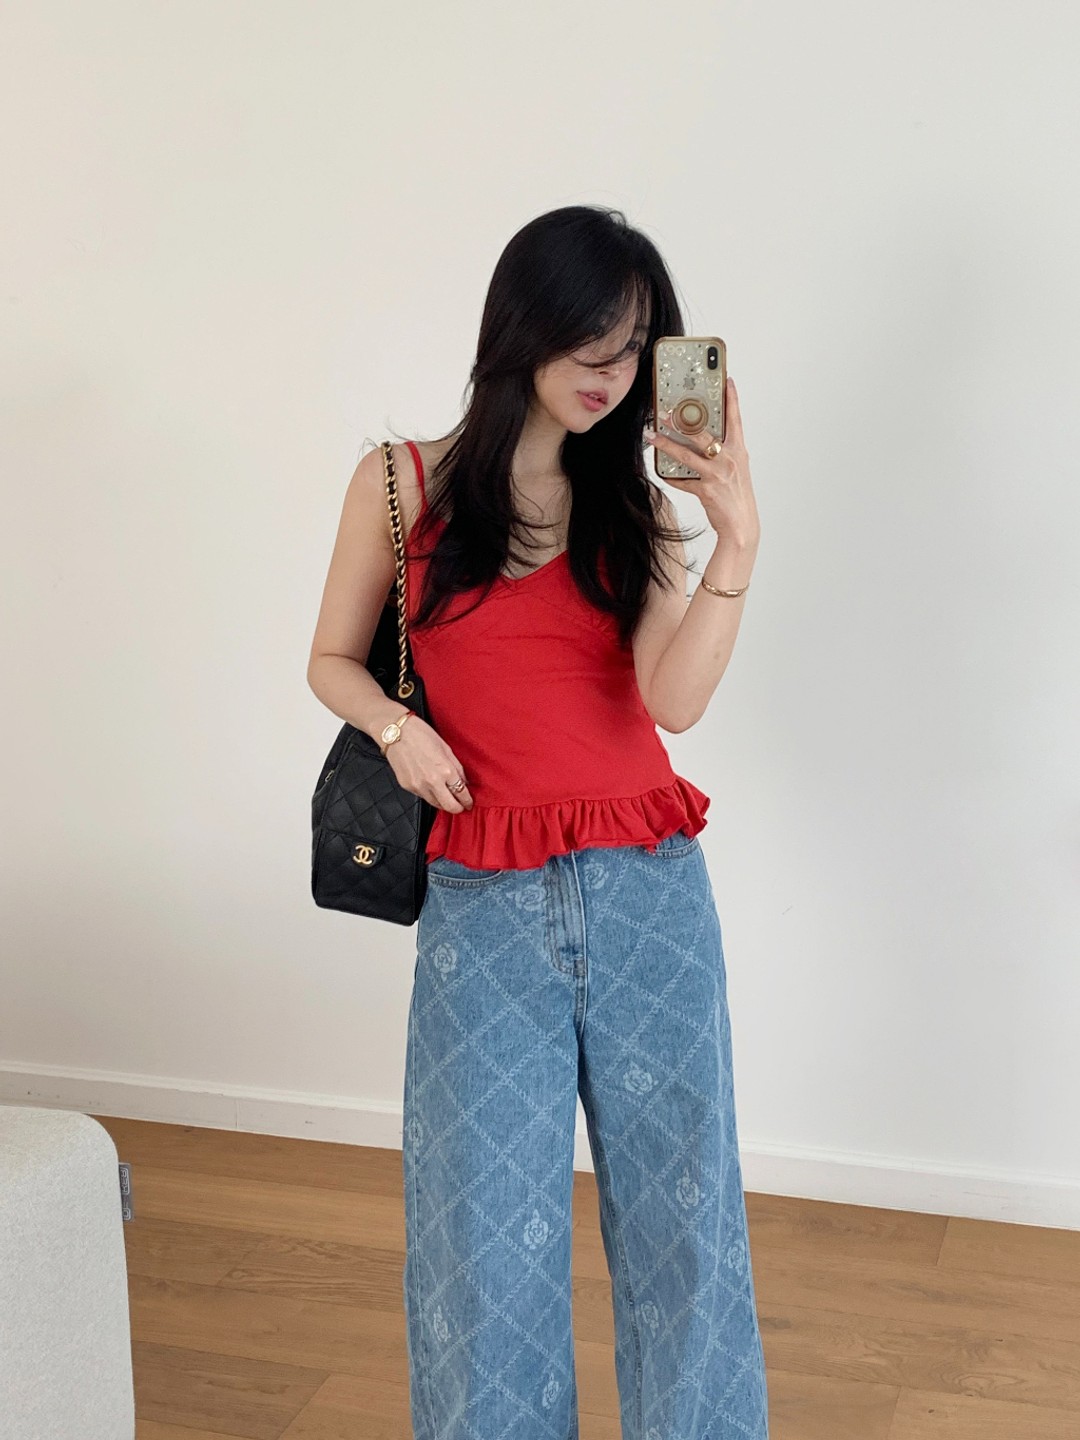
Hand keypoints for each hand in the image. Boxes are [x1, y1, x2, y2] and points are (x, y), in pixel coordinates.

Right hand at [384, 718, 474, 812]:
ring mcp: (418, 786)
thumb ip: (457, 768)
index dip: (467, 801)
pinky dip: (429, 794)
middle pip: (449, 806)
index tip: (468, 803)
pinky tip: (431, 787)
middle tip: (461, 806)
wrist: (396, 732)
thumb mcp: (446, 748)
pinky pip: (422, 796)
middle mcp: (432, 782)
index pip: (461, 794)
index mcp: (446, 770)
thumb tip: (464, 782)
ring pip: (435, 804)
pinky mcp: (407, 787)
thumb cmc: (421, 734)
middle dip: (457, 808)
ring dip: (443, 802)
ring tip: (447, 797)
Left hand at [645, 375, 759, 550]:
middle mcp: (729, 459)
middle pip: (703, 434)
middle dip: (682, 420)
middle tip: (665, 411)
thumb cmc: (738, 495)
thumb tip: (703, 440)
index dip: (732, 399)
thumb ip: (723, 452)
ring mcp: (717, 474)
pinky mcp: (706, 490)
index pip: (736, 419)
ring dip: (666, 444)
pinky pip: (683, 480)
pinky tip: (662, 472)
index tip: (727, 381)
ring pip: (687, 454)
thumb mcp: (735, 469)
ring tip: (652, 436)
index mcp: (738, 451)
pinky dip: (672, 477)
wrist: (742, 525)